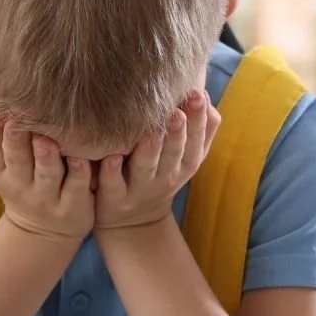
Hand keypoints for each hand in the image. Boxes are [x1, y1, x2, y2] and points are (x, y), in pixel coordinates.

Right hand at [0, 101, 94, 241]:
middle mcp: (20, 185)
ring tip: (46, 140)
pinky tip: (83, 159)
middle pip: (16, 160)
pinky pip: (76, 187)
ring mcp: (46, 197)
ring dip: (46, 158)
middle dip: (15, 142)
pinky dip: (79, 173)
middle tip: (16, 121)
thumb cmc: (15, 182)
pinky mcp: (72, 206)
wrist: (42, 230)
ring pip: (47, 175)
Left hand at [94, 89, 219, 230]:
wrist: (134, 222)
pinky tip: (112, 156)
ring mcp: (140, 189)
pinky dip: (112, 171)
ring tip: (153, 131)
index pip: (197, 140)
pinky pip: (113, 184)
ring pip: (147, 167)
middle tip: (177, 112)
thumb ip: (201, 128)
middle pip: (175, 153)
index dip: (198, 119)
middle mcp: (166, 176)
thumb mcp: (187, 157)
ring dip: (150, 149)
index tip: (198, 95)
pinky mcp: (115, 199)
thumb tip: (204, 93)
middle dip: (178, 133)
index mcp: (186, 163)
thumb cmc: (161, 174)